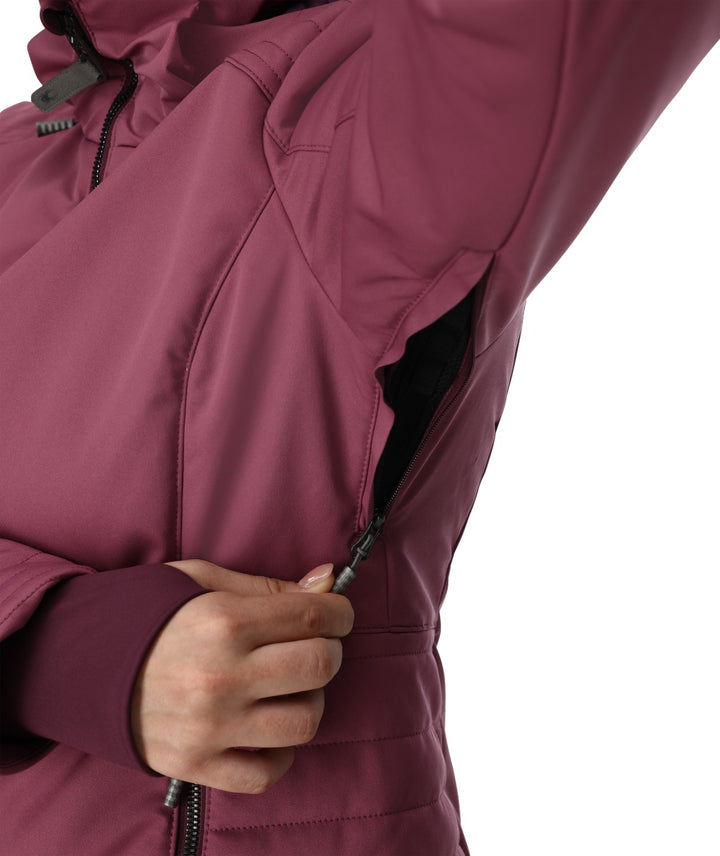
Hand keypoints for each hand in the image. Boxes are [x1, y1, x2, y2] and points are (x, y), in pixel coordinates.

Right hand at [130, 559, 352, 793]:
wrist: (82, 666)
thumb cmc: (150, 616)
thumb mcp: (202, 582)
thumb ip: (269, 585)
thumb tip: (328, 581)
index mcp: (223, 621)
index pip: (313, 616)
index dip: (340, 612)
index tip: (338, 614)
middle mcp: (220, 676)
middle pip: (319, 665)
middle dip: (329, 650)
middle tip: (314, 645)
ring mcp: (210, 726)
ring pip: (305, 721)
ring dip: (310, 700)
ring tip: (289, 687)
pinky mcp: (198, 765)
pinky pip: (268, 772)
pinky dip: (280, 751)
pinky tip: (267, 727)